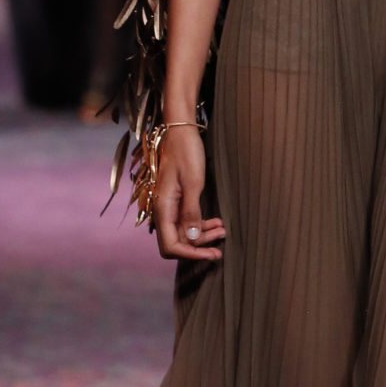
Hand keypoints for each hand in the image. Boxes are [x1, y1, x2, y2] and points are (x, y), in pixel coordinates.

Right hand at [154, 125, 225, 262]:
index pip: (170, 246)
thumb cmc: (186, 152)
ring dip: (203, 236)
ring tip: (223, 230)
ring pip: (183, 233)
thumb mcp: (193, 183)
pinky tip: (216, 222)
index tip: (211, 254)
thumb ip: (191, 212)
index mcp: (162, 208)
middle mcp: (162, 210)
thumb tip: (192, 239)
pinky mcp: (176, 201)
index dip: (190, 254)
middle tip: (221, 244)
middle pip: (177, 242)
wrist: (180, 131)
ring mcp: (169, 206)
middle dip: (199, 247)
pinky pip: (186, 221)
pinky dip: (201, 225)